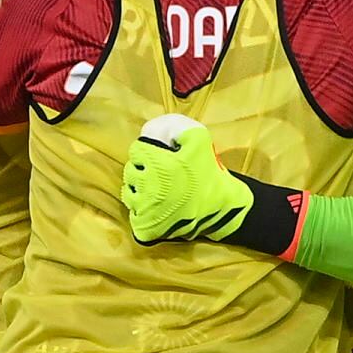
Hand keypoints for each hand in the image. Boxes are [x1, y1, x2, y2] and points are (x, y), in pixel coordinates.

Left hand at [123, 117, 253, 244]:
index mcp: (156, 163)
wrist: (223, 209)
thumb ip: (177, 127)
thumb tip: (155, 129)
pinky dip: (142, 212)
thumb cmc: (210, 174)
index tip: (161, 157)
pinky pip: (134, 216)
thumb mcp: (200, 139)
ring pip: (129, 193)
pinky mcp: (148, 225)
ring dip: (139, 190)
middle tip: (161, 174)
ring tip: (158, 191)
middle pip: (130, 171)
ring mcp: (146, 208)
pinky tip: (157, 208)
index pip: (137, 151)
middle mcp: (147, 185)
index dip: (149, 151)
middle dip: (143, 170)